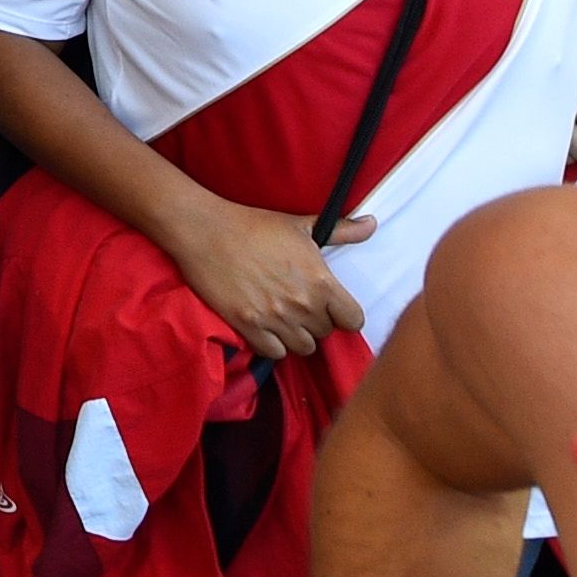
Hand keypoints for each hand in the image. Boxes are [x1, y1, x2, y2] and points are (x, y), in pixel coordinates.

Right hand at [164, 192, 372, 362]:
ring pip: (302, 347)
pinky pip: (274, 352)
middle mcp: (302, 305)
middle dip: (315, 321)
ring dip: (295, 335)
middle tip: (297, 304)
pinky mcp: (248, 325)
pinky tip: (265, 325)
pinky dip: (272, 343)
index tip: (329, 306)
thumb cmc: (253, 225)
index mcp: (321, 282)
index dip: (342, 314)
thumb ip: (342, 230)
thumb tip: (373, 224)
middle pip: (325, 333)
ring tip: (282, 317)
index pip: (353, 321)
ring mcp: (275, 318)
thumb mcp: (301, 226)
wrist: (204, 229)